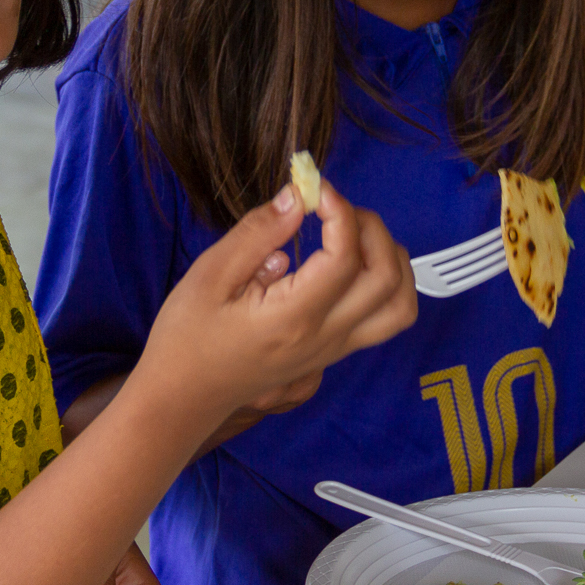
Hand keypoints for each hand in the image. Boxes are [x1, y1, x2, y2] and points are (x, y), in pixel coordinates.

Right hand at [139, 179, 415, 415]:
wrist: (185, 396)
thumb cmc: (188, 337)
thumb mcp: (210, 275)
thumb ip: (258, 233)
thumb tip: (297, 197)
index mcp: (294, 318)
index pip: (344, 257)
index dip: (339, 212)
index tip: (315, 189)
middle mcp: (326, 336)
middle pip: (386, 278)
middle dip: (371, 228)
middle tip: (334, 208)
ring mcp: (336, 349)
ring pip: (400, 304)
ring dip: (390, 258)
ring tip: (352, 234)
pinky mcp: (336, 352)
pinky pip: (386, 318)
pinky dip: (387, 283)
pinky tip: (354, 262)